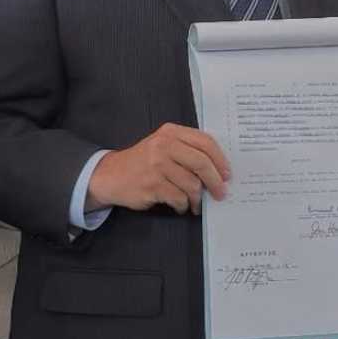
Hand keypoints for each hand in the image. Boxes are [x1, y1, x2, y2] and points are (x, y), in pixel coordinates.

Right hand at [87, 123, 230, 214]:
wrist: (110, 175)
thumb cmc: (144, 162)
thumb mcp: (163, 146)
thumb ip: (187, 150)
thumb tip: (218, 170)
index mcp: (171, 132)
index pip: (205, 142)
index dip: (220, 160)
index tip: (227, 174)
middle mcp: (163, 145)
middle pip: (202, 163)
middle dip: (215, 182)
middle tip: (220, 193)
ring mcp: (156, 165)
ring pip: (192, 184)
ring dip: (197, 198)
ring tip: (195, 203)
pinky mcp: (151, 185)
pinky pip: (179, 198)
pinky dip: (183, 205)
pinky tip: (180, 205)